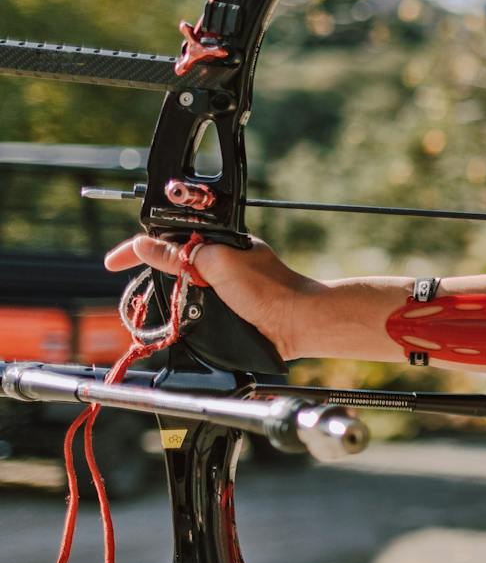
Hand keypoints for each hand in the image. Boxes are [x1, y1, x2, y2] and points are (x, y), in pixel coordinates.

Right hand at [104, 235, 315, 359]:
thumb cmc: (267, 290)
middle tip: (127, 282)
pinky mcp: (228, 309)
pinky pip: (194, 307)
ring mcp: (224, 286)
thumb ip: (180, 255)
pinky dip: (180, 313)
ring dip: (166, 294)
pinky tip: (174, 320)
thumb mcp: (217, 265)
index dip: (138, 249)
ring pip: (181, 286)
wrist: (296, 323)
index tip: (112, 263)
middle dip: (150, 270)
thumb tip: (144, 244)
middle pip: (172, 262)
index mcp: (219, 244)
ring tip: (149, 304)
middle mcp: (221, 262)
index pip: (169, 239)